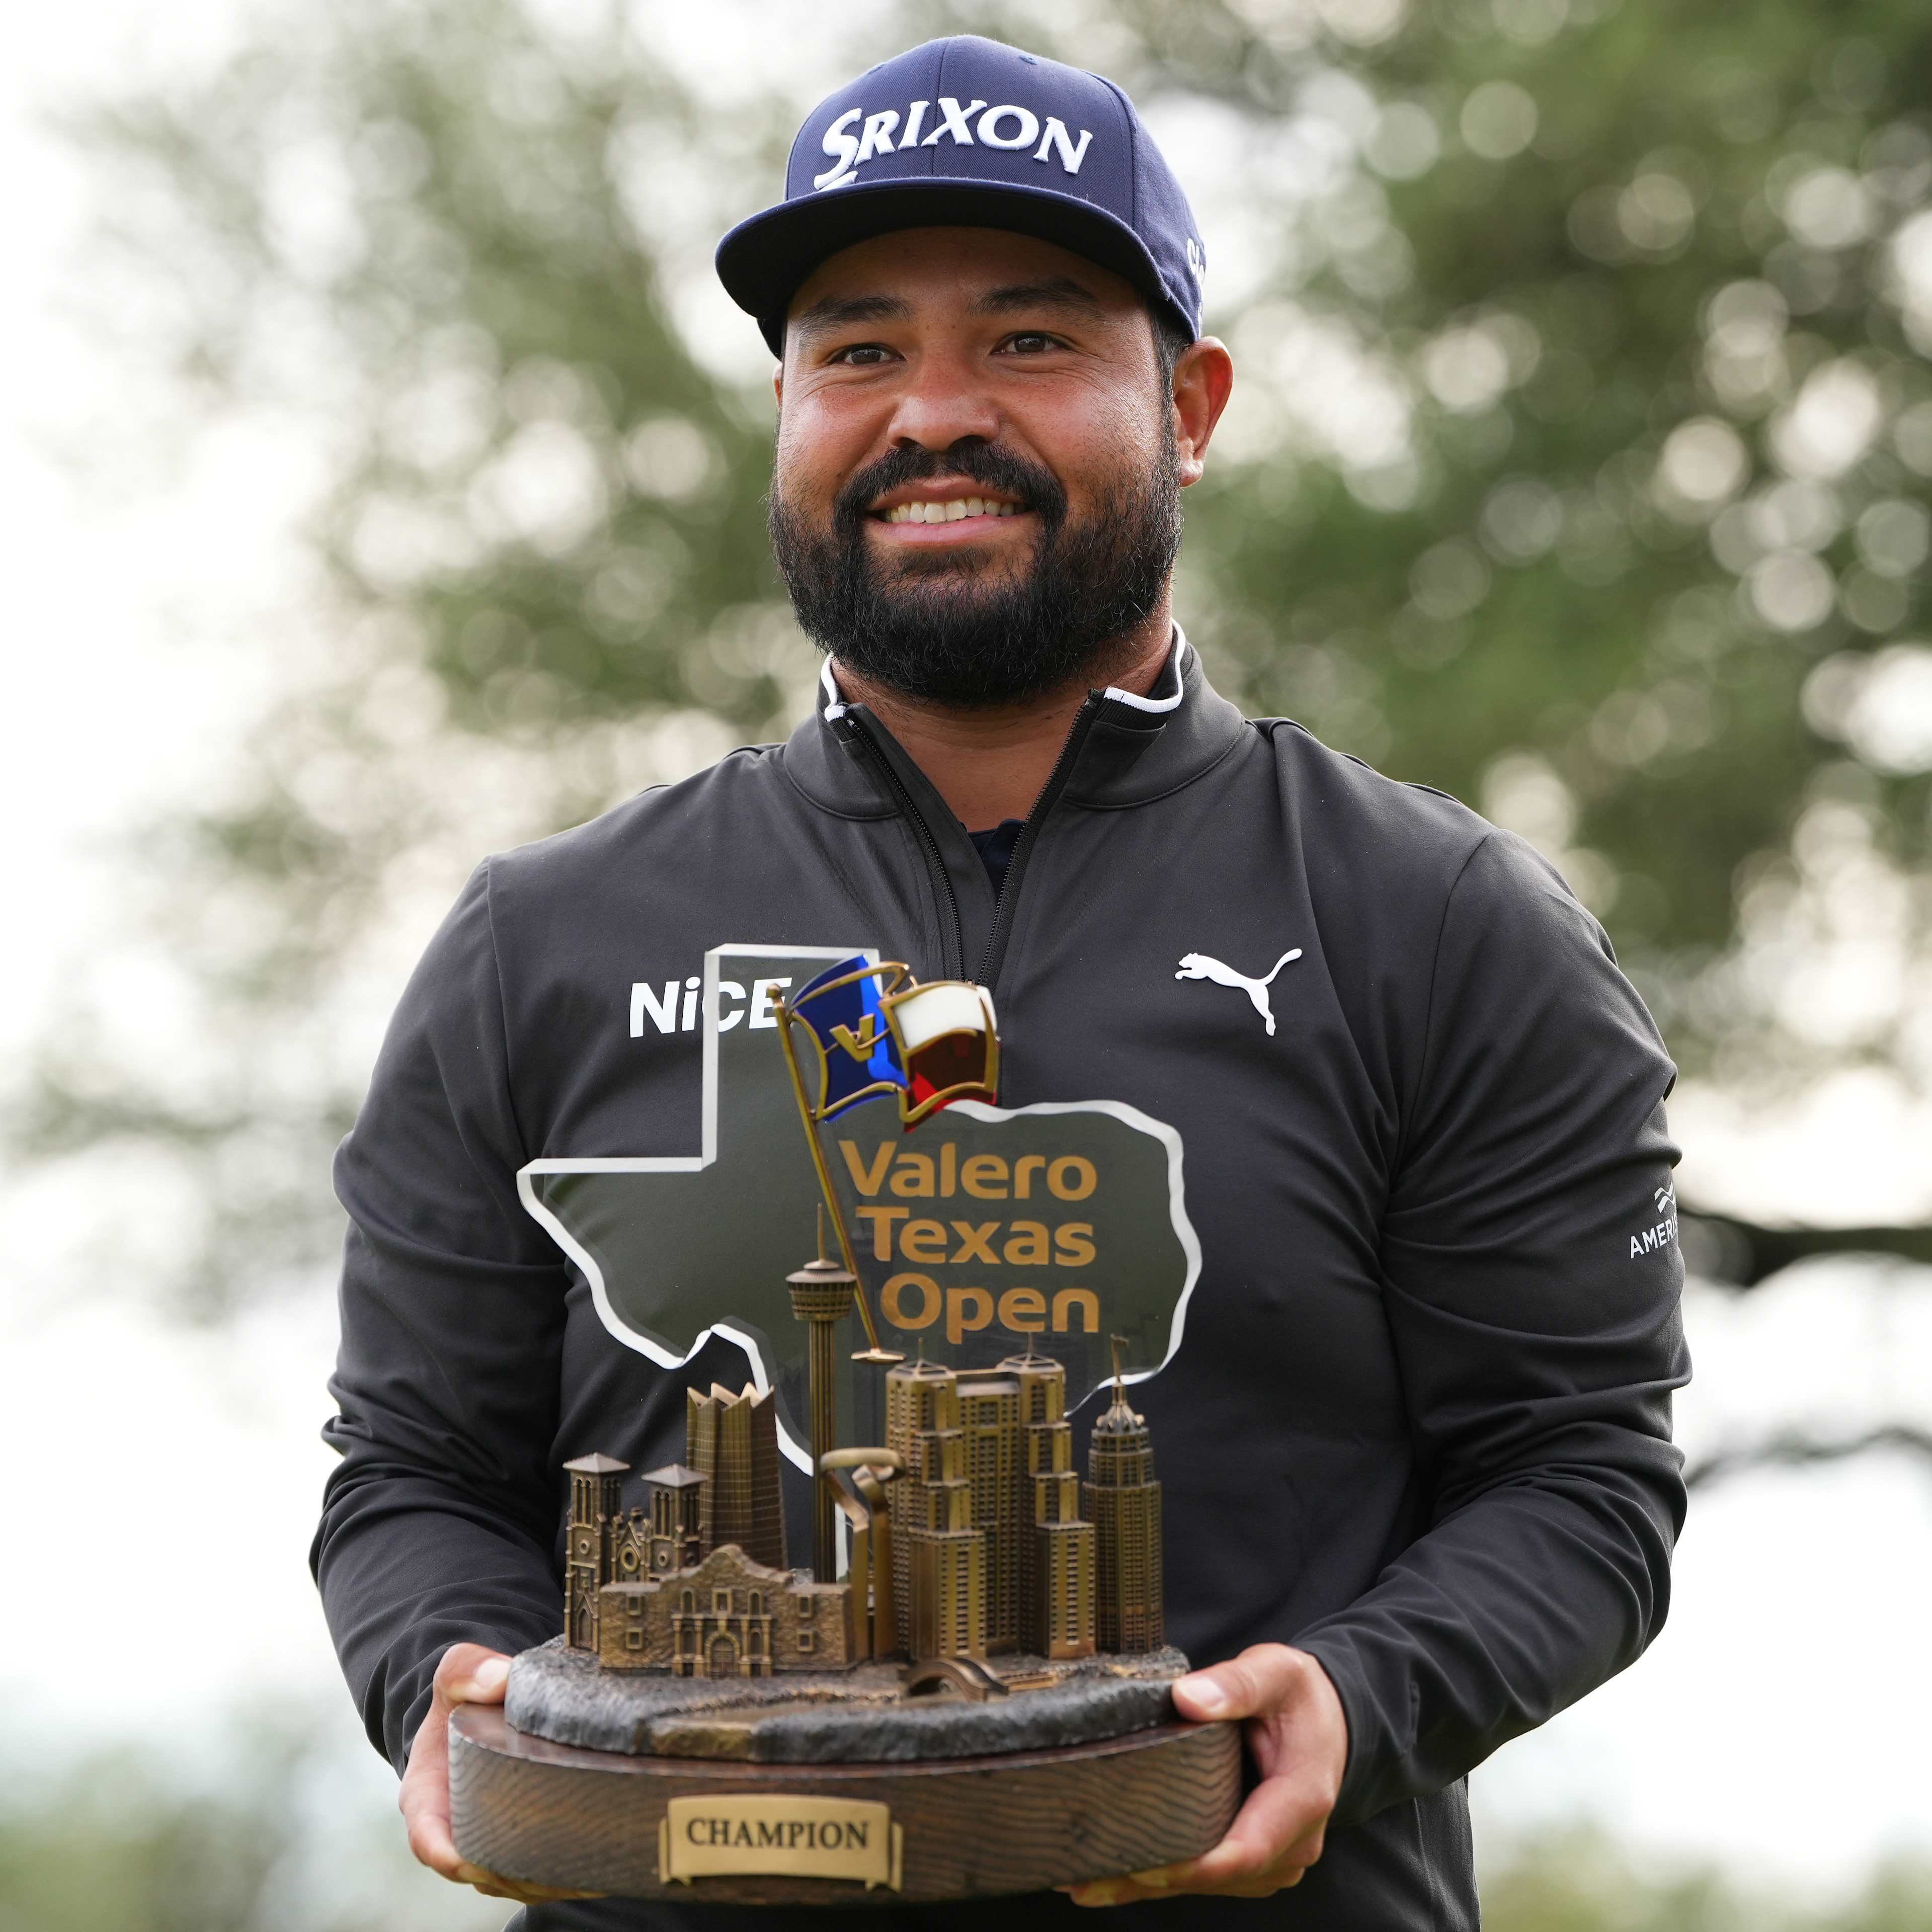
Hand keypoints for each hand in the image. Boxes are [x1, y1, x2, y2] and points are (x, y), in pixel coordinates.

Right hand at [400, 1642, 605, 1905]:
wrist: (479, 1706)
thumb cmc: (462, 1695)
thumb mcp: (457, 1674)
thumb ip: (470, 1670)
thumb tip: (502, 1680)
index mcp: (427, 1797)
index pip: (429, 1841)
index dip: (454, 1859)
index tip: (483, 1863)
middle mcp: (451, 1829)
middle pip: (477, 1871)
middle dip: (514, 1877)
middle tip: (557, 1868)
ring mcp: (482, 1839)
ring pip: (507, 1879)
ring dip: (542, 1882)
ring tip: (585, 1873)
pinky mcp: (513, 1840)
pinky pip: (530, 1871)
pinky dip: (559, 1875)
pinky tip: (595, 1870)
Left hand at [1064, 1644, 1346, 1906]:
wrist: (1329, 1719)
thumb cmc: (1299, 1695)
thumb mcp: (1276, 1672)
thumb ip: (1237, 1683)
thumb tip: (1188, 1699)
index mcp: (1302, 1799)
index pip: (1245, 1849)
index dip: (1192, 1864)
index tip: (1142, 1864)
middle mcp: (1293, 1844)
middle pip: (1219, 1876)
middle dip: (1155, 1879)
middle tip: (1087, 1877)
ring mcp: (1275, 1858)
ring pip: (1210, 1883)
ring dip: (1151, 1884)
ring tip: (1085, 1879)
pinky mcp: (1255, 1860)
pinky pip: (1209, 1876)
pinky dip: (1164, 1878)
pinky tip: (1114, 1877)